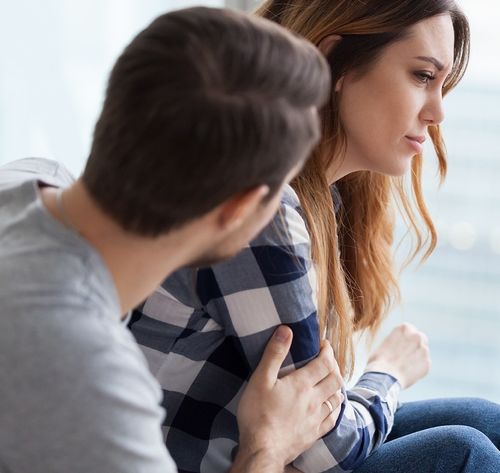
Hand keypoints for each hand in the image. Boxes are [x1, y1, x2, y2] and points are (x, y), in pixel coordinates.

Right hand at [234, 326, 343, 470]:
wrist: (262, 451)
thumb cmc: (257, 414)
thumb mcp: (260, 379)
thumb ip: (274, 354)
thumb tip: (286, 330)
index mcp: (302, 384)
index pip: (324, 362)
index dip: (327, 350)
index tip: (323, 344)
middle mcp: (314, 400)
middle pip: (335, 378)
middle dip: (333, 365)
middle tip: (326, 359)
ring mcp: (316, 418)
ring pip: (336, 398)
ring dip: (336, 385)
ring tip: (330, 379)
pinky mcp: (314, 434)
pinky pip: (333, 418)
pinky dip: (335, 407)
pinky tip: (331, 406)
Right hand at [364, 323, 430, 389]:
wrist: (384, 376)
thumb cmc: (379, 360)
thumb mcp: (385, 344)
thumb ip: (396, 342)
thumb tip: (399, 347)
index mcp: (404, 328)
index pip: (409, 329)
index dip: (405, 338)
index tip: (400, 345)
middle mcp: (416, 336)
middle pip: (420, 338)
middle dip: (415, 345)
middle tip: (406, 355)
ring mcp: (424, 350)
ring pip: (423, 352)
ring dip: (417, 358)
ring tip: (404, 367)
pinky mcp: (427, 363)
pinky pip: (424, 365)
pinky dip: (418, 369)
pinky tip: (407, 373)